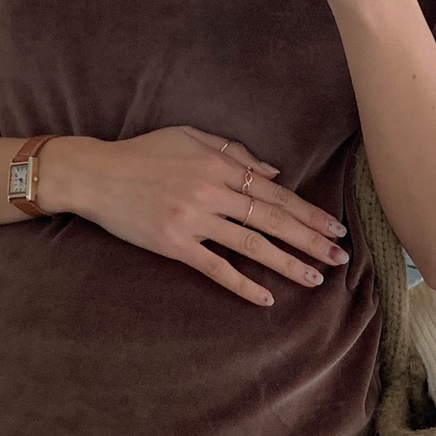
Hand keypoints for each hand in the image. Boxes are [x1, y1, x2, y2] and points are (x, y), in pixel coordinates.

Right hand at [38, 126, 349, 307]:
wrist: (94, 174)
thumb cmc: (142, 153)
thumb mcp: (189, 137)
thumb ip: (234, 151)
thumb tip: (274, 172)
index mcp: (219, 164)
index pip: (275, 192)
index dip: (308, 212)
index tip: (334, 226)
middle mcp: (212, 192)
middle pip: (272, 219)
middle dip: (310, 238)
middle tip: (341, 255)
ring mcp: (193, 220)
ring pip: (251, 244)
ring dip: (288, 263)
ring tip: (316, 277)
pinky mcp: (174, 244)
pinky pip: (215, 268)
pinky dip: (242, 284)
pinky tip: (266, 298)